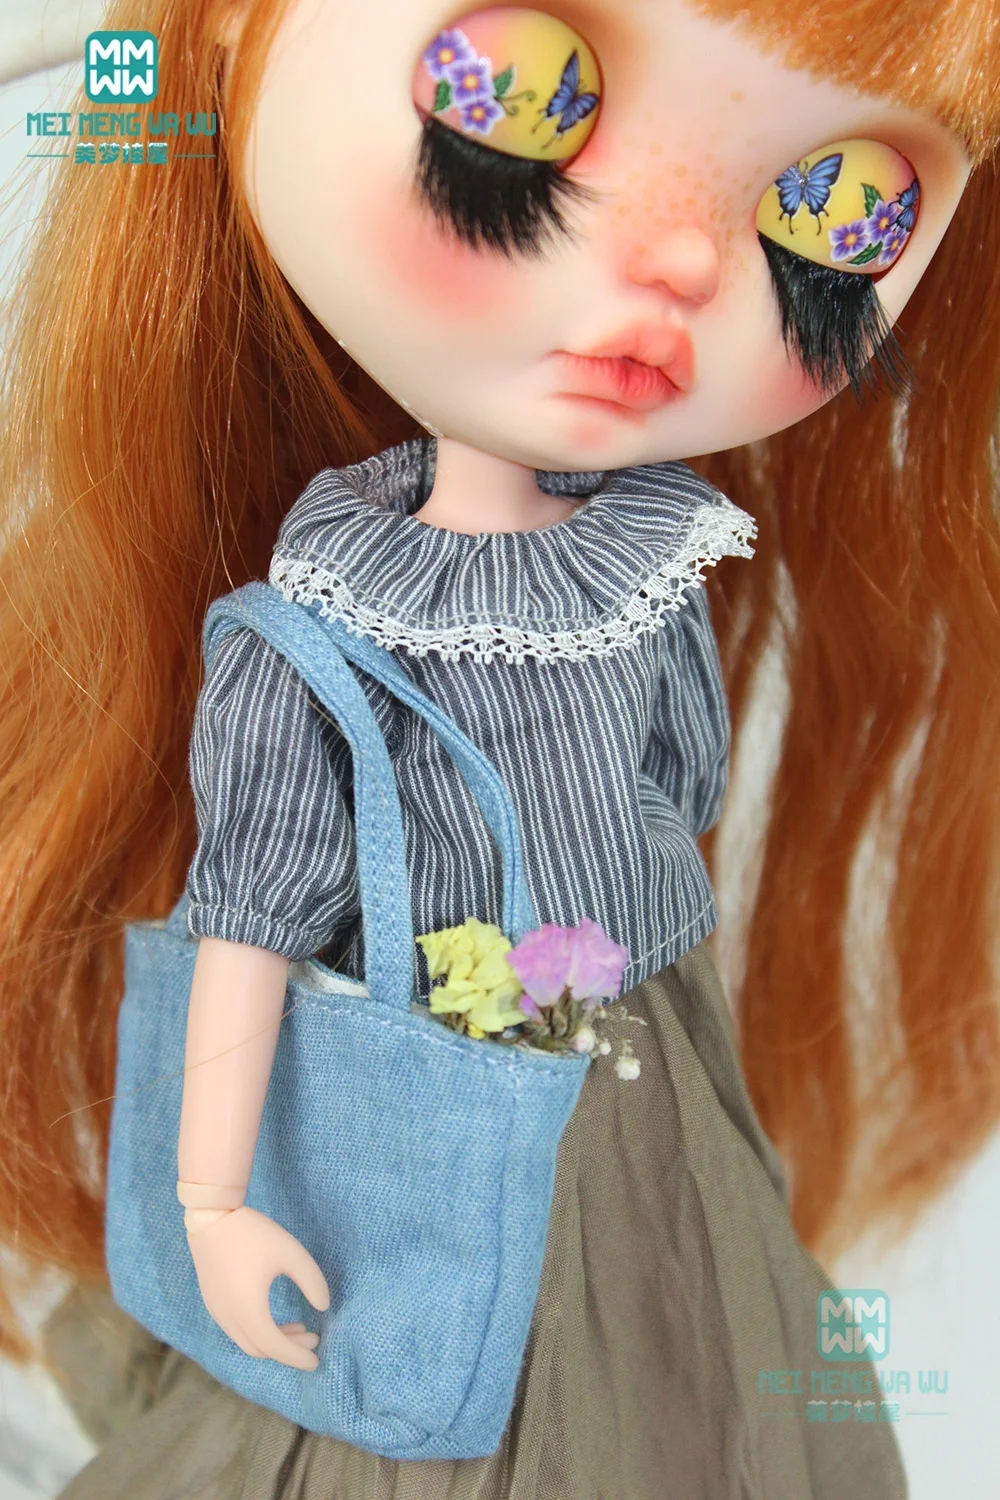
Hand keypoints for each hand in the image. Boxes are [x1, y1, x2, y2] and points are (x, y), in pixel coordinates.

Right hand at [185, 1204, 329, 1369]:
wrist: (212, 1217)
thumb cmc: (254, 1234)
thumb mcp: (291, 1253)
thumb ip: (312, 1281)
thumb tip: (324, 1306)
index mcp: (249, 1311)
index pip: (277, 1347)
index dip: (298, 1357)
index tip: (317, 1360)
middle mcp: (229, 1318)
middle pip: (261, 1349)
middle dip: (289, 1350)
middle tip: (313, 1339)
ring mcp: (218, 1312)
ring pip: (248, 1342)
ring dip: (273, 1342)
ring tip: (299, 1328)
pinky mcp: (213, 1303)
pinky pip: (237, 1330)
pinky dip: (258, 1332)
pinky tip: (274, 1318)